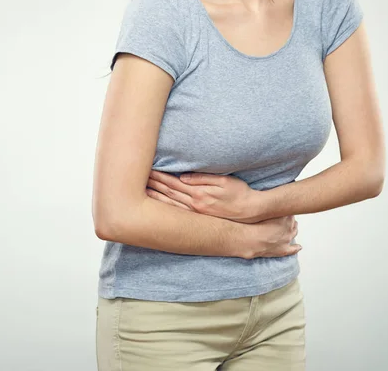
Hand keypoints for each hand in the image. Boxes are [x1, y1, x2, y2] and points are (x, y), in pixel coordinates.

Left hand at [145, 170, 262, 222]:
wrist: (250, 212)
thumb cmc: (239, 193)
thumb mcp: (224, 181)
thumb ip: (203, 179)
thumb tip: (184, 177)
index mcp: (199, 193)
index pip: (174, 183)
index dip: (160, 176)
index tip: (147, 170)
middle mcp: (194, 205)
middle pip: (168, 193)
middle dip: (153, 185)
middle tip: (138, 178)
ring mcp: (195, 213)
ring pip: (170, 204)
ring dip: (155, 197)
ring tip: (142, 191)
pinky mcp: (198, 217)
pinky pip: (176, 212)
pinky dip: (164, 208)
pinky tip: (156, 206)